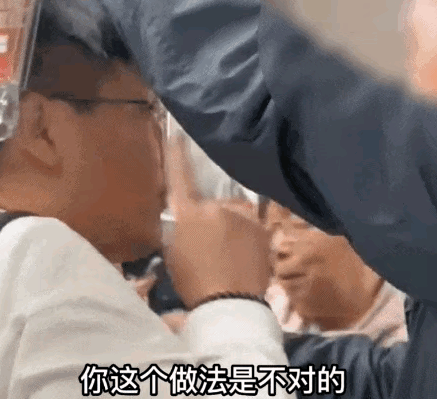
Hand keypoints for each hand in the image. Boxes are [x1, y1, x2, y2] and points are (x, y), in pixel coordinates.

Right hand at [164, 135, 270, 308]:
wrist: (230, 303)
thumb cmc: (193, 281)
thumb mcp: (174, 253)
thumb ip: (180, 228)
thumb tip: (188, 218)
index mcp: (189, 213)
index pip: (180, 177)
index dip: (177, 154)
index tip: (177, 134)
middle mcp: (216, 207)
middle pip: (213, 205)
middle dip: (212, 218)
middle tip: (212, 246)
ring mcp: (242, 217)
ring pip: (234, 215)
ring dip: (232, 227)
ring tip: (231, 255)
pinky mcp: (262, 228)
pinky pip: (251, 226)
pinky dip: (248, 237)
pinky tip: (245, 257)